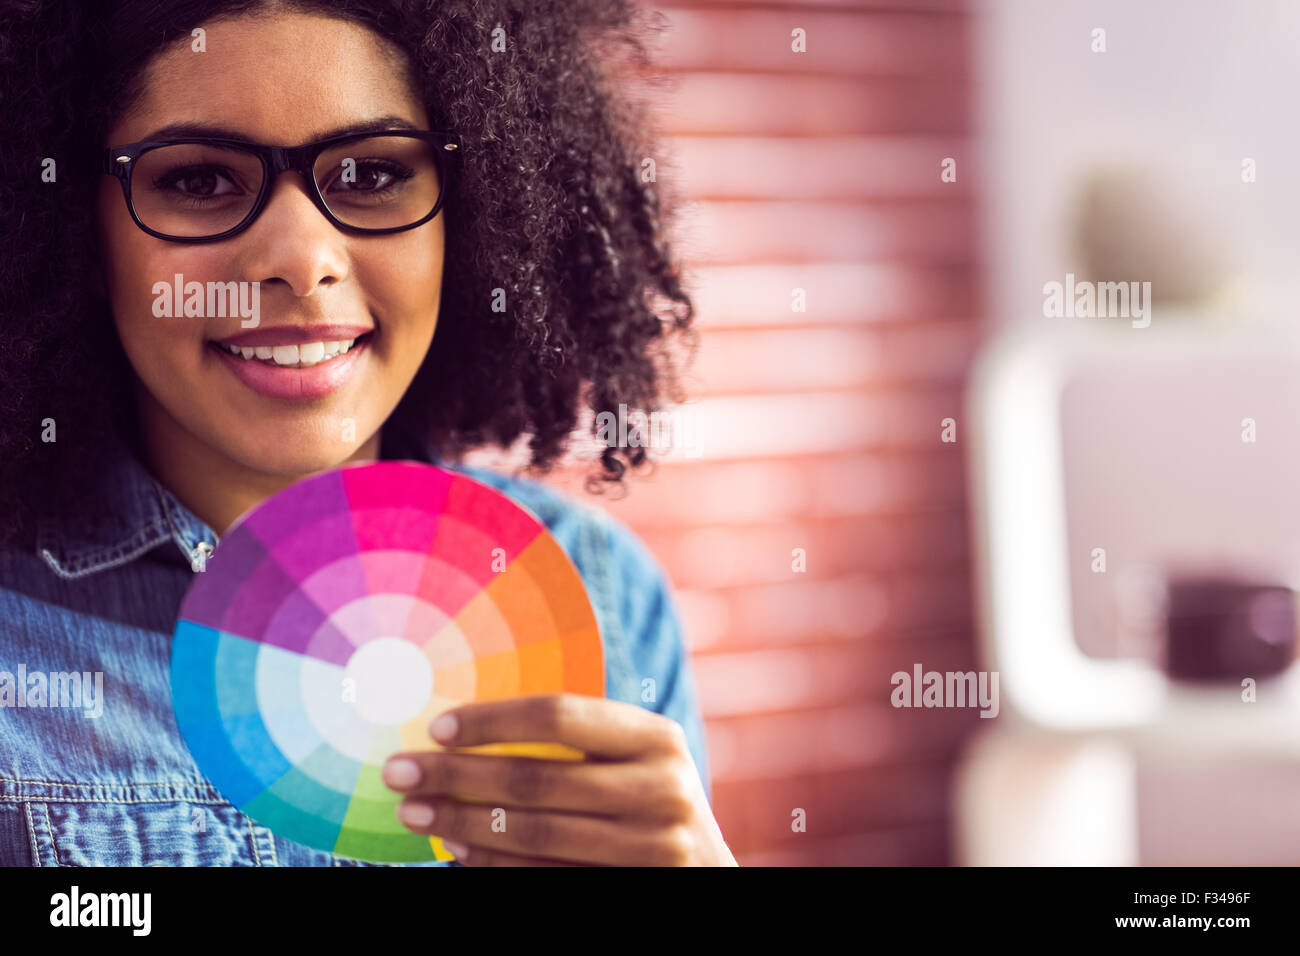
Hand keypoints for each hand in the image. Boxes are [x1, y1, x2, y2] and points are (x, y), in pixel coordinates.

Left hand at [381, 693, 737, 865]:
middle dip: (457, 775)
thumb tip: (459, 731)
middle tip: (398, 772)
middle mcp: (664, 789)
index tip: (435, 727)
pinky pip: (545, 878)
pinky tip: (456, 851)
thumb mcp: (632, 761)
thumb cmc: (648, 804)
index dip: (493, 720)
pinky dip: (492, 865)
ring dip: (462, 824)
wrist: (706, 876)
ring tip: (412, 813)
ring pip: (536, 835)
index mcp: (658, 738)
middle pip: (538, 779)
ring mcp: (655, 849)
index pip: (562, 715)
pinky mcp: (634, 890)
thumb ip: (575, 744)